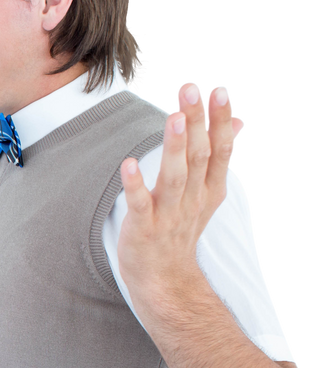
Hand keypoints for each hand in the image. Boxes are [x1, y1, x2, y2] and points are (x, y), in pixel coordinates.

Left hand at [118, 80, 245, 299]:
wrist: (165, 279)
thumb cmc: (181, 228)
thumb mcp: (208, 191)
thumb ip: (219, 155)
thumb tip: (240, 120)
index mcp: (210, 187)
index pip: (219, 149)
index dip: (220, 120)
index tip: (220, 89)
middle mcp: (193, 198)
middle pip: (197, 156)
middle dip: (196, 122)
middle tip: (191, 88)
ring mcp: (169, 215)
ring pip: (175, 178)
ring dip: (174, 147)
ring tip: (173, 117)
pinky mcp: (144, 229)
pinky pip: (140, 205)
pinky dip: (135, 186)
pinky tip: (128, 164)